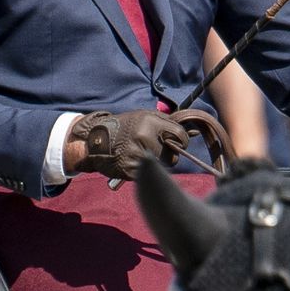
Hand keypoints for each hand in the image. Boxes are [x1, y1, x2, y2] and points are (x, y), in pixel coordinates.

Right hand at [68, 109, 196, 182]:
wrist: (97, 140)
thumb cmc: (124, 127)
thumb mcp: (144, 117)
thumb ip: (166, 123)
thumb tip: (192, 132)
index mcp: (150, 122)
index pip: (180, 136)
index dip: (182, 140)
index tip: (178, 142)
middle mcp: (145, 137)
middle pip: (173, 154)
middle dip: (169, 153)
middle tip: (158, 150)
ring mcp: (137, 154)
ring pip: (164, 165)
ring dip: (159, 163)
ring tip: (145, 155)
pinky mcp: (131, 169)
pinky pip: (150, 173)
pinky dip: (147, 170)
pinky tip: (136, 162)